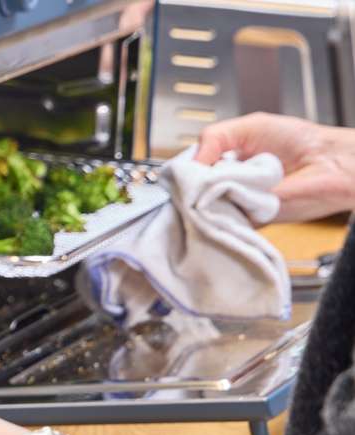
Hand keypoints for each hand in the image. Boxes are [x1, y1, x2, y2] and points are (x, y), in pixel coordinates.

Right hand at [195, 112, 354, 222]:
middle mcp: (230, 186)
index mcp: (227, 163)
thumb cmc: (301, 141)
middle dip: (195, 182)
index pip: (190, 169)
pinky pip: (223, 219)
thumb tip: (192, 164)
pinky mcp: (250, 221)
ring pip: (204, 206)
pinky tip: (238, 195)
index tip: (189, 168)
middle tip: (208, 175)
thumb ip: (214, 137)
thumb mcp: (250, 126)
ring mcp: (238, 204)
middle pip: (192, 190)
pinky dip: (226, 207)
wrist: (332, 163)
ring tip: (231, 182)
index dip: (187, 169)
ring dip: (211, 195)